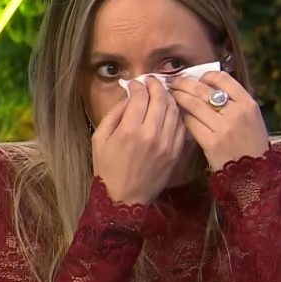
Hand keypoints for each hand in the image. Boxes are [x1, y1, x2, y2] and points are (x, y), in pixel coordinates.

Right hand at [91, 77, 185, 204]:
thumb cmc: (107, 169)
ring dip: (169, 97)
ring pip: (174, 110)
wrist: (124, 199)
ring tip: (161, 93)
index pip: (140, 96)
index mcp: (130, 130)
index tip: (135, 84)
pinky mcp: (175, 152)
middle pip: (160, 99)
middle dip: (156, 85)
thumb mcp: (99, 139)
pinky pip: (181, 126)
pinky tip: (170, 111)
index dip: (138, 85)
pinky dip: (177, 114)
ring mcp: (166, 144)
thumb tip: (128, 96)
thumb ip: (114, 114)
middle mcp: (151, 134)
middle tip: (151, 82)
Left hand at [168, 72, 268, 170]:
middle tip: (173, 82)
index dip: (206, 76)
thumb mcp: (252, 119)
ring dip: (178, 97)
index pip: (223, 78)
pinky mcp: (211, 142)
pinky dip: (182, 117)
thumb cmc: (252, 146)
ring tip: (171, 95)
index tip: (197, 78)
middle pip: (203, 89)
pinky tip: (178, 116)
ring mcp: (223, 127)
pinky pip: (190, 123)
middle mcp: (236, 112)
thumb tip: (210, 87)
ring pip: (193, 104)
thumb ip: (235, 103)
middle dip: (184, 83)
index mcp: (248, 103)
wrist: (254, 175)